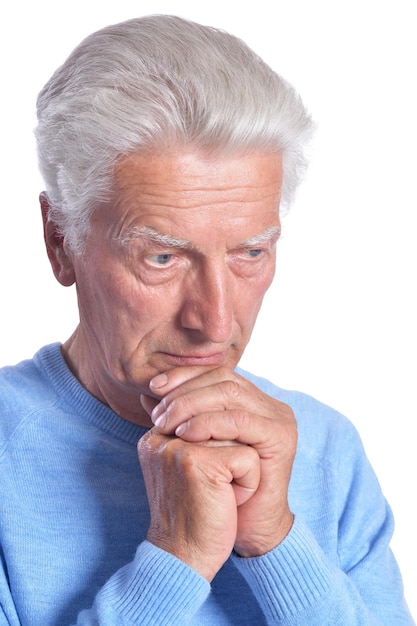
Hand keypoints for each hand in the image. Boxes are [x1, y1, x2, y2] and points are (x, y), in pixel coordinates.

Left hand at [138, 366, 296, 578]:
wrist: (246, 530)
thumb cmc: (219, 489)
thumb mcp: (195, 446)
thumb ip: (179, 417)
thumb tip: (147, 393)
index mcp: (253, 401)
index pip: (216, 373)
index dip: (184, 376)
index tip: (153, 387)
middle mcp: (269, 405)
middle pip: (223, 378)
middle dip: (185, 391)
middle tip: (158, 411)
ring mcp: (279, 419)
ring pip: (230, 393)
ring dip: (192, 403)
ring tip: (167, 423)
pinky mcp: (281, 437)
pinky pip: (240, 419)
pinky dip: (210, 422)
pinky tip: (186, 434)